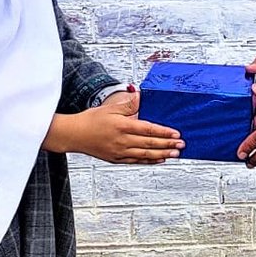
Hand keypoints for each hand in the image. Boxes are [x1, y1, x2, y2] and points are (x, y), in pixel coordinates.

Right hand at [44, 91, 183, 163]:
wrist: (74, 134)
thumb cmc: (91, 120)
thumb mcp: (110, 108)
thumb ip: (128, 104)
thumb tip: (141, 95)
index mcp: (122, 126)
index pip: (148, 130)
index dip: (164, 132)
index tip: (176, 133)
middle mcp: (122, 141)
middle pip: (149, 144)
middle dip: (168, 145)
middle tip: (181, 145)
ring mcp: (119, 152)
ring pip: (145, 155)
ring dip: (162, 154)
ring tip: (174, 154)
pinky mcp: (115, 159)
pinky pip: (136, 161)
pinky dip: (149, 161)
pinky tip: (158, 159)